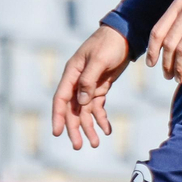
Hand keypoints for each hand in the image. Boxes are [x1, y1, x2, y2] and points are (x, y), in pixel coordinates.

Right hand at [52, 26, 130, 149]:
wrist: (124, 36)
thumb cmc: (109, 44)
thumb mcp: (99, 60)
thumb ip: (89, 80)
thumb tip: (81, 102)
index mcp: (72, 74)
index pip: (61, 99)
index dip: (58, 116)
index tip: (57, 133)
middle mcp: (77, 82)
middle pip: (72, 109)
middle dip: (75, 128)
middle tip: (80, 146)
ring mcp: (89, 86)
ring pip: (85, 111)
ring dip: (89, 127)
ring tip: (95, 143)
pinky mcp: (101, 87)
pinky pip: (98, 107)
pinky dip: (101, 118)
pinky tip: (107, 130)